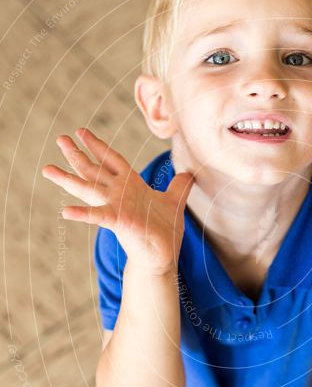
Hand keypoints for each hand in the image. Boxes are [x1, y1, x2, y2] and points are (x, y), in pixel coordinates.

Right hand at [42, 128, 193, 274]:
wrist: (163, 255)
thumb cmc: (164, 230)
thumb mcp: (174, 201)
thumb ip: (179, 186)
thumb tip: (190, 174)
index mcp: (130, 185)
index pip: (111, 160)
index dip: (97, 146)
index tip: (81, 131)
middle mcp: (119, 193)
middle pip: (94, 169)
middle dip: (77, 154)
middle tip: (60, 138)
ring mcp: (115, 207)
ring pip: (87, 188)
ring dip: (67, 179)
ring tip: (46, 169)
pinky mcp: (118, 221)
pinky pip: (97, 216)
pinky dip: (81, 213)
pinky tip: (64, 211)